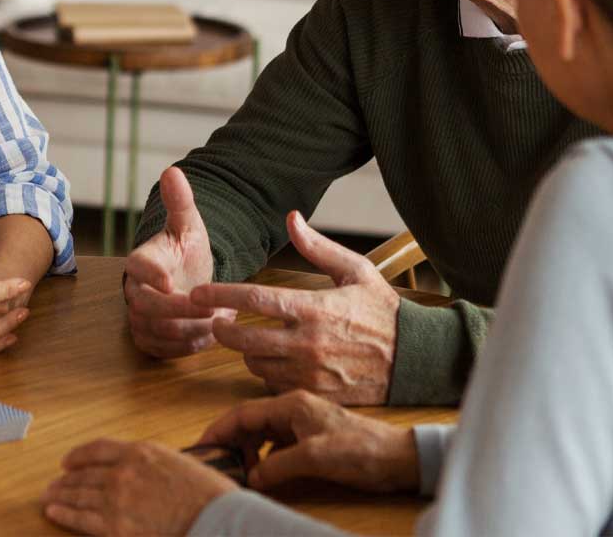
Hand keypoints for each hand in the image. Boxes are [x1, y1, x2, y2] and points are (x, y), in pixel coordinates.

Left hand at [43, 438, 234, 535]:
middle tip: (53, 483)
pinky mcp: (116, 528)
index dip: (79, 455)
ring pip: (79, 494)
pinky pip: (82, 519)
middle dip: (66, 479)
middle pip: (85, 473)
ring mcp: (117, 499)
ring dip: (61, 495)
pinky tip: (53, 513)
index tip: (68, 462)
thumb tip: (138, 469)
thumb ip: (151, 463)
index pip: (98, 448)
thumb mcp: (176, 462)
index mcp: (139, 451)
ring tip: (48, 497)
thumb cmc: (205, 493)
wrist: (214, 518)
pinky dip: (64, 514)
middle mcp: (123, 471)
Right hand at [124, 167, 232, 357]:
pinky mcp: (148, 339)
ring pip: (157, 331)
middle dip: (181, 311)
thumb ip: (180, 201)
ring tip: (220, 319)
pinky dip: (187, 347)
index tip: (171, 282)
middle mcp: (134, 290)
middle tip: (214, 309)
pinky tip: (210, 335)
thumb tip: (172, 171)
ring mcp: (138, 316)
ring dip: (191, 329)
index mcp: (141, 259)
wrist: (189, 277)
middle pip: (146, 307)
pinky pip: (162, 350)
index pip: (135, 267)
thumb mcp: (189, 224)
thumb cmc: (187, 249)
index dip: (150, 275)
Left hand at [190, 212, 399, 403]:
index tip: (197, 293)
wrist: (416, 358)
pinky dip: (268, 374)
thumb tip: (292, 217)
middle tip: (214, 321)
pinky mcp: (317, 395)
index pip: (254, 298)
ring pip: (256, 365)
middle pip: (244, 338)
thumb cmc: (383, 309)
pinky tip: (274, 362)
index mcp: (313, 307)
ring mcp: (311, 373)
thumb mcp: (355, 269)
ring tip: (251, 340)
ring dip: (246, 352)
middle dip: (222, 329)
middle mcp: (308, 343)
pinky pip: (275, 386)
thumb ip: (317, 246)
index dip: (219, 294)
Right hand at [198, 389, 418, 492]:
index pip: (243, 414)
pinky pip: (276, 446)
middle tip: (214, 465)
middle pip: (249, 422)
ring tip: (235, 473)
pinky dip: (263, 458)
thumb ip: (278, 465)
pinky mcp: (310, 439)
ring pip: (261, 435)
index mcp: (290, 405)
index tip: (201, 447)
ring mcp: (301, 424)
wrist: (397, 458)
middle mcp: (292, 410)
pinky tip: (261, 475)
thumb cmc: (359, 451)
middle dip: (229, 442)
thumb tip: (249, 477)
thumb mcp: (315, 458)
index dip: (219, 430)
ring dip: (246, 452)